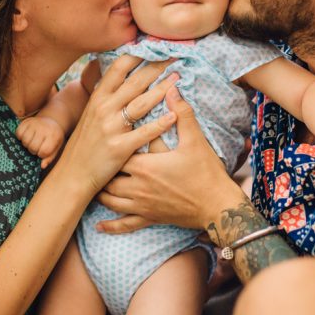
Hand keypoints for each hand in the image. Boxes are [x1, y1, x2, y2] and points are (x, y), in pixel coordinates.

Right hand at [16, 117, 64, 168]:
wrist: (52, 121)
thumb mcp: (57, 147)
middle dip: (33, 150)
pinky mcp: (26, 121)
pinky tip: (26, 136)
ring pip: (24, 141)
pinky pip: (18, 133)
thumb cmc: (54, 137)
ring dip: (26, 144)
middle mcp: (44, 128)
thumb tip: (42, 166)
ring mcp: (34, 123)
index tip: (43, 151)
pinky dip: (20, 137)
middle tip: (36, 147)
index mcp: (53, 136)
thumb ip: (50, 157)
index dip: (41, 155)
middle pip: (33, 147)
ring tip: (31, 142)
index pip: (43, 152)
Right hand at [53, 56, 178, 196]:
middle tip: (176, 56)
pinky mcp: (119, 147)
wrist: (72, 175)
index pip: (119, 68)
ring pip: (141, 104)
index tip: (155, 46)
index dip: (138, 55)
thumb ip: (105, 95)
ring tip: (178, 79)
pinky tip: (174, 115)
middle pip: (135, 81)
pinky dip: (160, 124)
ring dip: (162, 89)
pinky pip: (143, 132)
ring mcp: (111, 128)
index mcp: (97, 98)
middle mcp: (103, 108)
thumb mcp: (90, 113)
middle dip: (157, 67)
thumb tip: (120, 75)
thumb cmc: (85, 143)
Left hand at [96, 87, 244, 231]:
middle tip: (97, 158)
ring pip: (111, 201)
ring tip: (96, 183)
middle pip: (108, 177)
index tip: (107, 134)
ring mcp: (142, 206)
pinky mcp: (150, 219)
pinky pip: (125, 225)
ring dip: (102, 192)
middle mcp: (137, 188)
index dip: (111, 144)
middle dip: (103, 169)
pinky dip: (111, 226)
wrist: (218, 207)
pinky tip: (100, 226)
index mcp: (145, 166)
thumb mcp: (195, 140)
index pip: (117, 152)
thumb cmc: (207, 173)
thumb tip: (172, 88)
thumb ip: (182, 113)